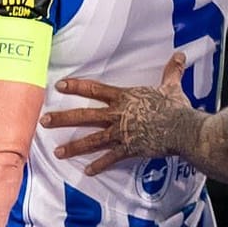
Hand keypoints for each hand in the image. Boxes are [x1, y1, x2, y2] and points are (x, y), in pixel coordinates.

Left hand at [39, 52, 194, 174]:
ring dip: (74, 146)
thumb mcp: (172, 86)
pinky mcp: (129, 149)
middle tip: (44, 121)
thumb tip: (181, 56)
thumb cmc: (176, 106)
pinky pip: (110, 158)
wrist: (182, 128)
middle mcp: (117, 114)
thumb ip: (172, 71)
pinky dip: (99, 165)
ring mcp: (121, 133)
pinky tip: (87, 171)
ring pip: (92, 139)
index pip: (94, 90)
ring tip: (57, 152)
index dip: (75, 86)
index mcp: (123, 97)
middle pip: (84, 115)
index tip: (59, 86)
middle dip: (62, 118)